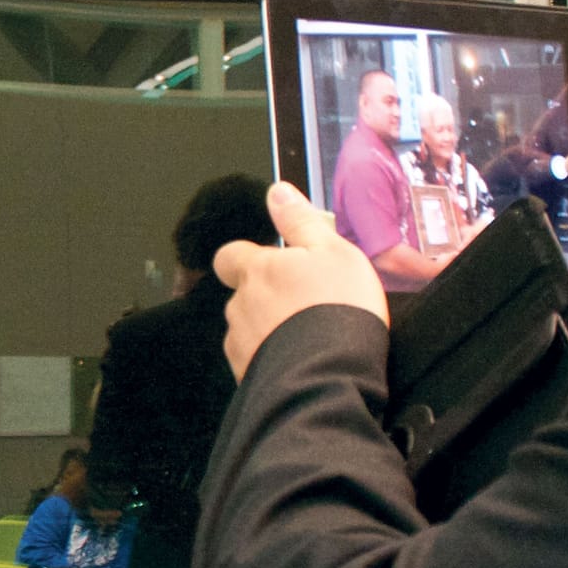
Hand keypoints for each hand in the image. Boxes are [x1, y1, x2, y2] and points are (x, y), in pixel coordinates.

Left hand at [212, 182, 387, 379]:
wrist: (330, 374)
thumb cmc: (337, 307)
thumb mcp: (331, 250)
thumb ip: (300, 221)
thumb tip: (277, 192)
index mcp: (256, 270)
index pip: (230, 256)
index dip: (245, 258)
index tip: (270, 263)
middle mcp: (239, 305)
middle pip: (242, 295)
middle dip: (265, 297)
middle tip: (305, 304)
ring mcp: (240, 343)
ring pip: (247, 329)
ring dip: (268, 330)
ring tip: (307, 336)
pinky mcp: (245, 376)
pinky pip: (253, 361)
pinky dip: (271, 358)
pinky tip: (299, 361)